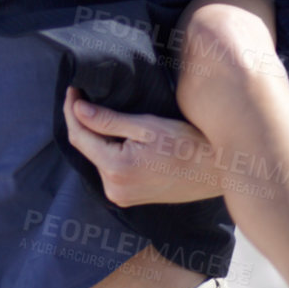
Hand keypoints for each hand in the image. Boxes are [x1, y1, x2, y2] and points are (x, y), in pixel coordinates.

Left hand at [62, 85, 221, 205]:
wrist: (217, 171)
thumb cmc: (188, 144)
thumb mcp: (148, 126)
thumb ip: (109, 120)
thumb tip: (77, 109)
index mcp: (116, 169)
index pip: (79, 137)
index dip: (71, 111)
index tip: (72, 89)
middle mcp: (114, 188)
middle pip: (86, 148)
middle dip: (81, 122)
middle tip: (83, 94)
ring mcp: (122, 196)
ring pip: (97, 159)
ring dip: (95, 136)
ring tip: (97, 110)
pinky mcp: (130, 198)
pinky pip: (109, 169)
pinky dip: (107, 150)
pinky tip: (114, 134)